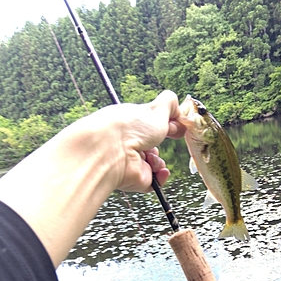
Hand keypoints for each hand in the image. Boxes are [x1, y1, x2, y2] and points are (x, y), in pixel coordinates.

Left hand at [0, 90, 185, 266]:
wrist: (103, 154)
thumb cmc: (122, 128)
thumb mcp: (150, 111)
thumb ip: (166, 106)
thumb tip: (177, 99)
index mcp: (125, 122)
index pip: (147, 123)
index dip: (163, 126)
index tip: (177, 129)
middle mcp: (124, 143)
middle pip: (149, 146)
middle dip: (163, 147)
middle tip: (174, 145)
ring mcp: (126, 163)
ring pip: (153, 166)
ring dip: (161, 165)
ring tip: (159, 166)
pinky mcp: (129, 181)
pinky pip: (149, 181)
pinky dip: (156, 179)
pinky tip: (157, 177)